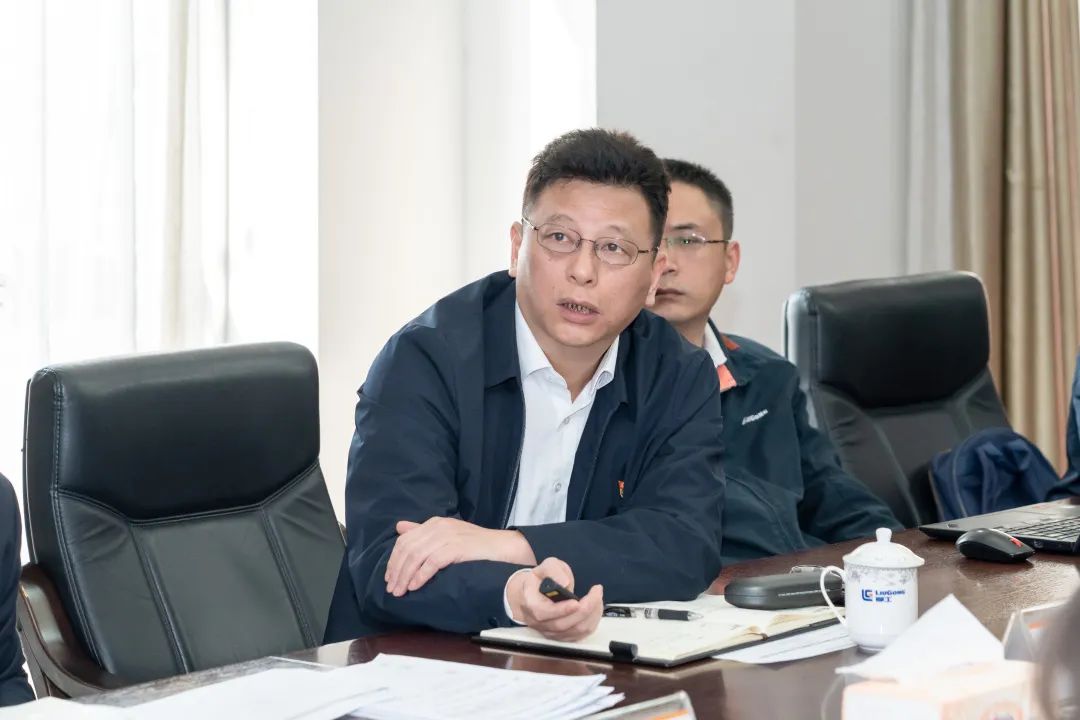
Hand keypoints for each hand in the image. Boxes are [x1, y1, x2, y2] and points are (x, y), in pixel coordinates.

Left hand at [385, 517, 534, 595]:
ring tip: (400, 592)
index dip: (393, 559)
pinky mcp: (457, 547)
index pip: (405, 540)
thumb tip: (399, 527)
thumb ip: (423, 531)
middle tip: (392, 589)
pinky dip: (421, 575)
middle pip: (407, 548)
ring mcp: (448, 536)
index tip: (389, 577)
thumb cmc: (474, 545)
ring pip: (417, 556)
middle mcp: (438, 527)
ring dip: (405, 576)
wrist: (501, 547)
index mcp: (434, 523)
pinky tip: (415, 586)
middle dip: (396, 570)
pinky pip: (432, 562)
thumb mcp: (447, 534)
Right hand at [506, 557, 603, 641]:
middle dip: (584, 609)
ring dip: (592, 614)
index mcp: (531, 603)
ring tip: (597, 597)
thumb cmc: (541, 579)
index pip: (543, 613)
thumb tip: (565, 583)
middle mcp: (539, 623)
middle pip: (563, 624)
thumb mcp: (545, 566)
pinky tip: (595, 607)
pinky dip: (592, 621)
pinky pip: (581, 634)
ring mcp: (551, 633)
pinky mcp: (563, 637)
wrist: (532, 594)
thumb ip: (553, 570)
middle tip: (596, 592)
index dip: (561, 610)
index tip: (576, 601)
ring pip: (575, 631)